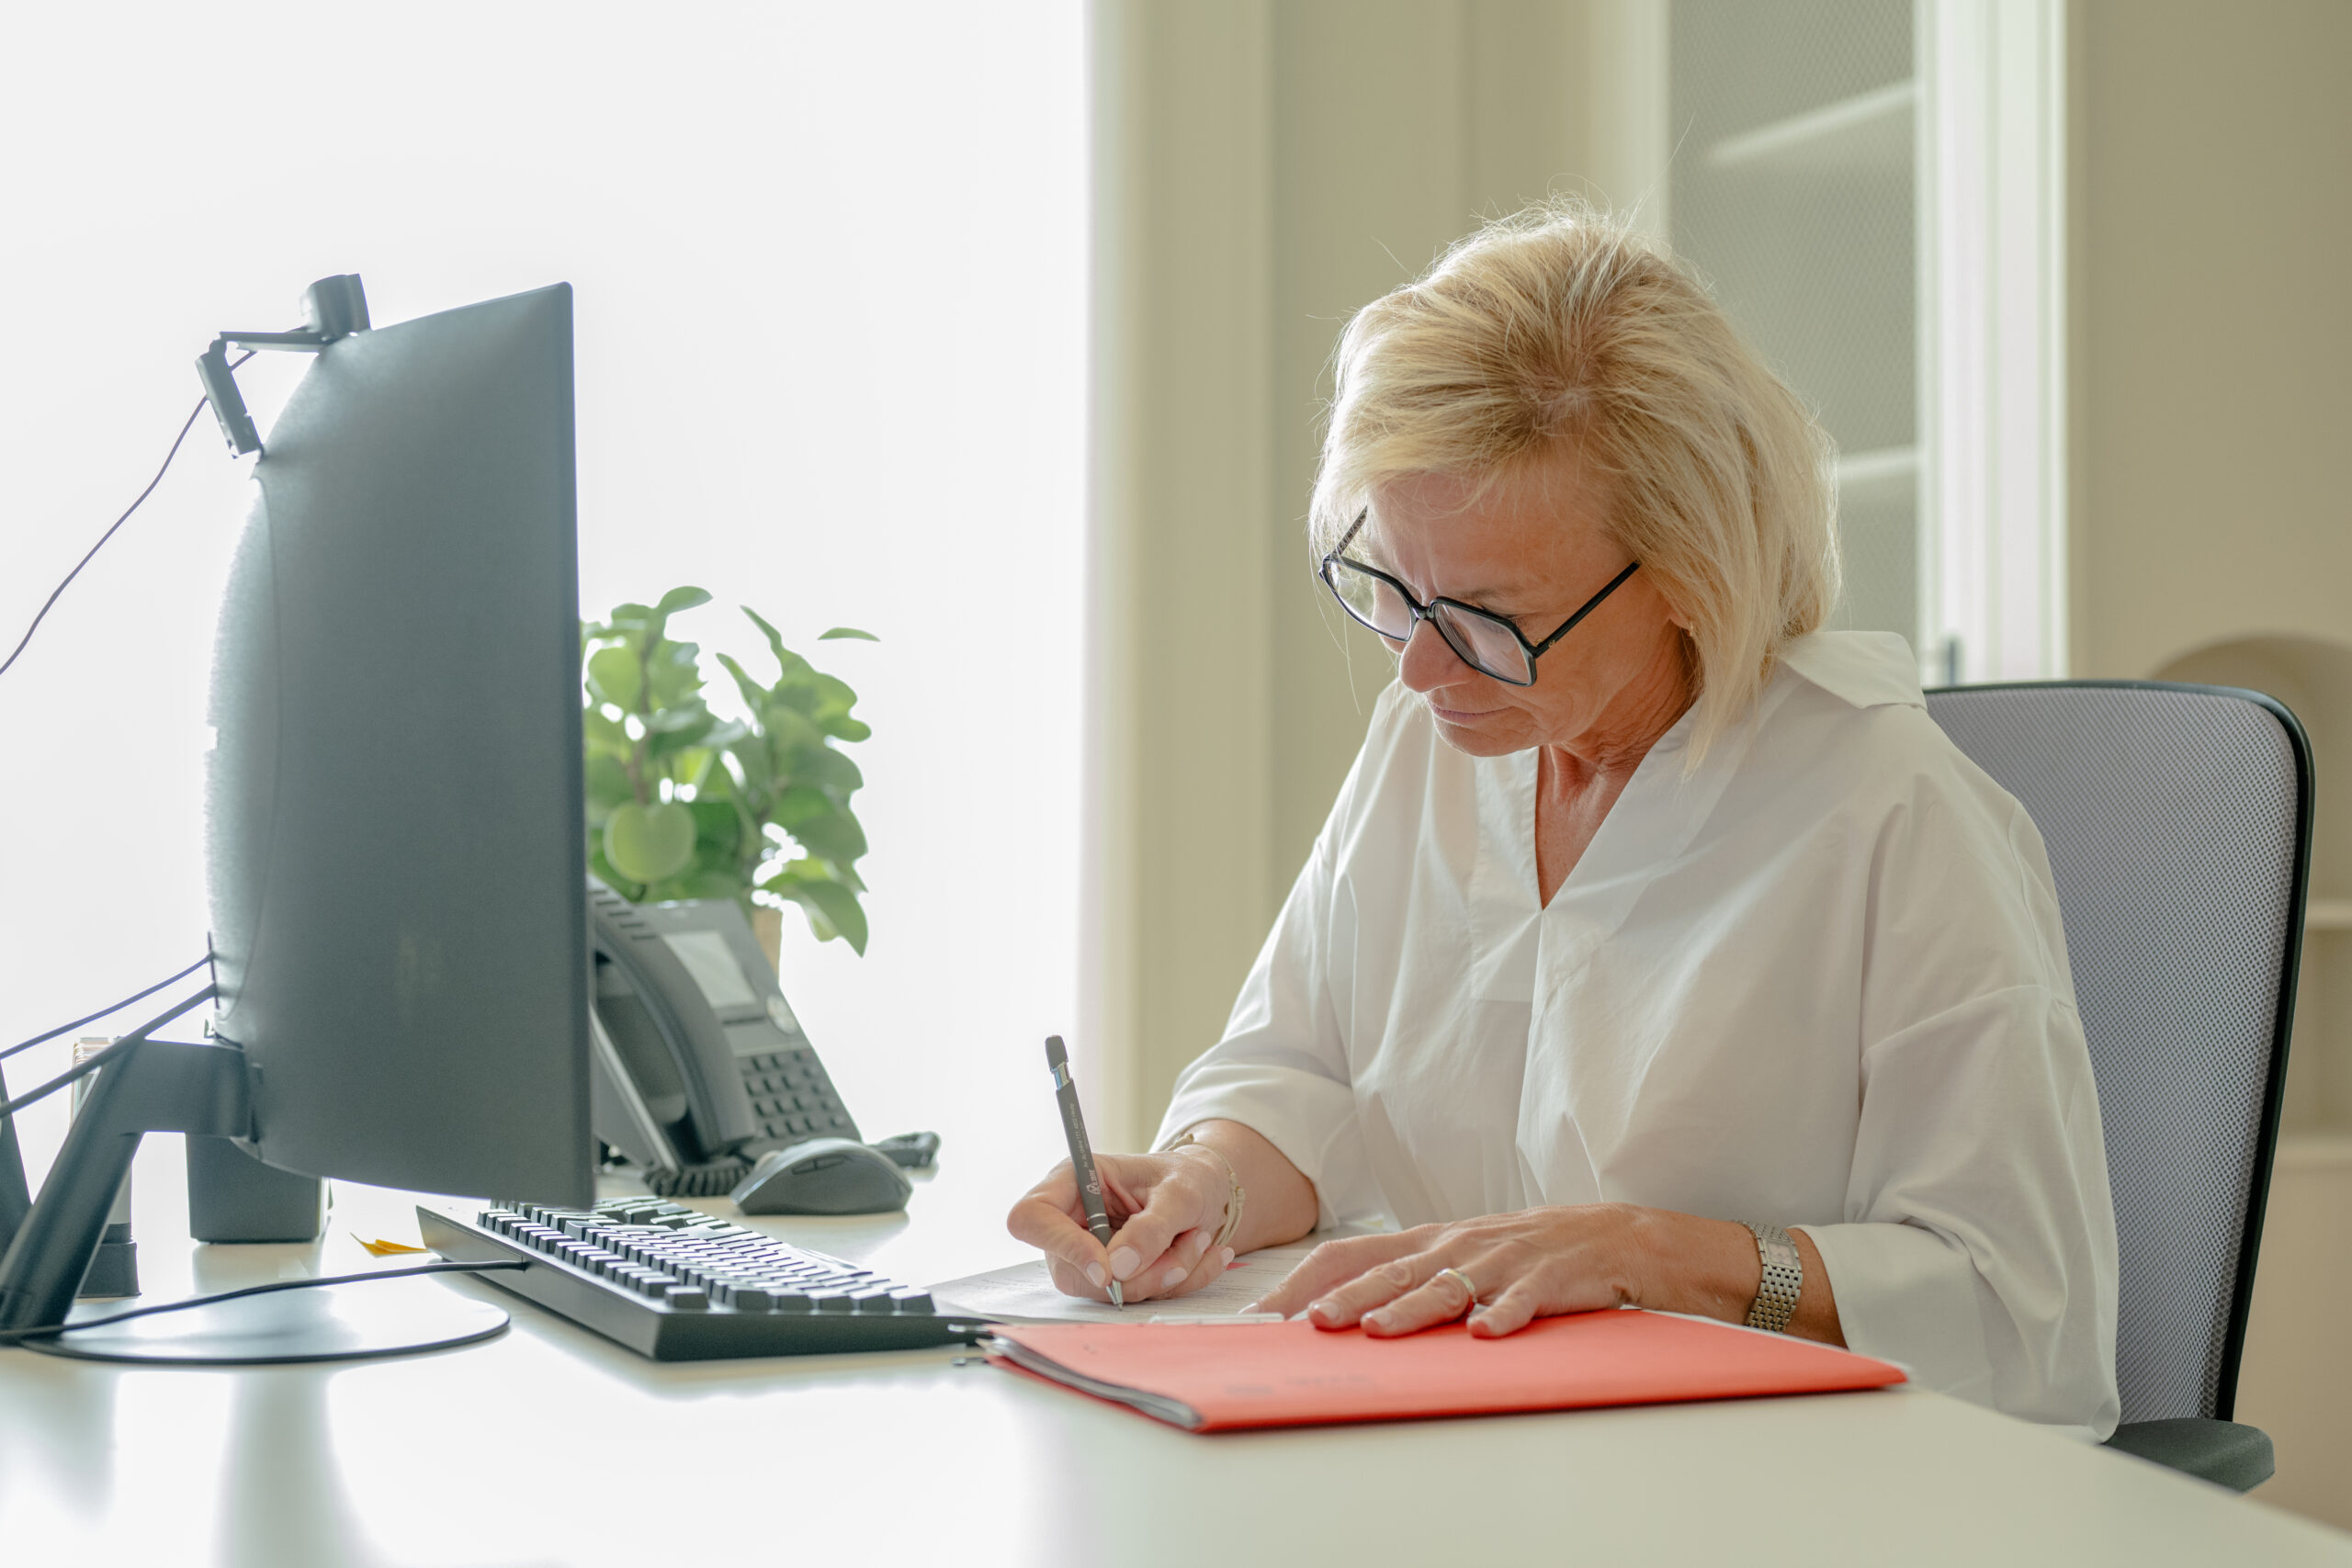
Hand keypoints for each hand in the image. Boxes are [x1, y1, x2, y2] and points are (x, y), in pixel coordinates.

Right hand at [1005, 1148, 1234, 1304]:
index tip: (1105, 1268)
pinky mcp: (1112, 1279)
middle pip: (1070, 1272)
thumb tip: (1118, 1268)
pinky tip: (1199, 1254)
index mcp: (1073, 1182)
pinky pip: (1134, 1299)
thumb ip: (1152, 1227)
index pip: (1030, 1218)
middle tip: (1185, 1247)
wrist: (1207, 1190)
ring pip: (1107, 1292)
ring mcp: (1087, 1255)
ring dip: (1162, 1276)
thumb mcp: (1180, 1192)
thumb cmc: (1187, 1177)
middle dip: (1135, 1273)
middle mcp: (1071, 1222)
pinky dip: (1173, 1283)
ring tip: (1197, 1239)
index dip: (1061, 1246)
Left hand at [1249, 1205, 1653, 1337]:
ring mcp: (1499, 1262)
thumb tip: (1341, 1310)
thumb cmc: (1520, 1252)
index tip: (1268, 1312)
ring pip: (1445, 1287)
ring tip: (1377, 1331)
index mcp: (1427, 1241)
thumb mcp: (1457, 1255)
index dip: (1307, 1280)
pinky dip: (1501, 1317)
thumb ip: (1405, 1277)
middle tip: (1309, 1323)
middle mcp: (1454, 1247)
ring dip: (1410, 1310)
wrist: (1610, 1236)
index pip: (1351, 1253)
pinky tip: (1484, 1333)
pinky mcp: (1544, 1280)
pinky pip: (1519, 1301)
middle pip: (1390, 1272)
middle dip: (1348, 1298)